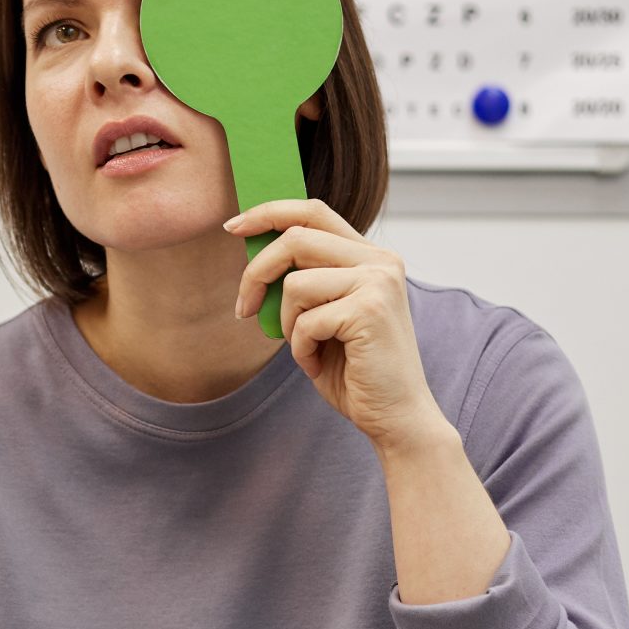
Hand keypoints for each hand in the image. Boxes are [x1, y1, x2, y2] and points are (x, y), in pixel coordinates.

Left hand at [227, 198, 450, 455]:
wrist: (395, 416)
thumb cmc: (355, 369)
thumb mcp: (324, 314)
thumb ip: (304, 279)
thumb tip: (253, 250)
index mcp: (371, 256)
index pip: (313, 211)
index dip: (268, 213)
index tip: (234, 227)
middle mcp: (381, 260)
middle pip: (295, 238)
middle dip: (256, 273)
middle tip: (244, 308)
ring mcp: (378, 282)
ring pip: (295, 283)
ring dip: (286, 322)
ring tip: (306, 347)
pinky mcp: (369, 310)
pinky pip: (305, 321)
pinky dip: (300, 348)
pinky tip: (318, 363)